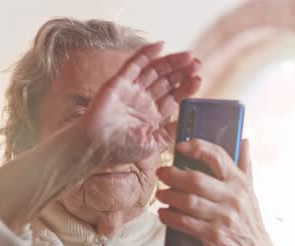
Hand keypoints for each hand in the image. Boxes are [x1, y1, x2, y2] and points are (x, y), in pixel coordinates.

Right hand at [85, 42, 200, 164]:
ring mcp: (131, 90)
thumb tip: (188, 123)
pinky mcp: (119, 82)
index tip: (198, 80)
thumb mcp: (153, 143)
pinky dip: (146, 53)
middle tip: (197, 64)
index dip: (186, 88)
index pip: (173, 97)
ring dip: (170, 62)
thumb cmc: (121, 149)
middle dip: (182, 72)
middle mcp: (142, 101)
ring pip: (154, 70)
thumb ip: (170, 132)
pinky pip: (134, 64)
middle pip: (166, 81)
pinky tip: (160, 46)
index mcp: (151, 115)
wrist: (96, 146)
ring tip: (187, 56)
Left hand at [156, 139, 294, 245]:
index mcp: (240, 183)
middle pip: (197, 180)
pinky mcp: (213, 236)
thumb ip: (245, 165)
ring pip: (188, 201)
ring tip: (160, 193)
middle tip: (161, 173)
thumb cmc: (250, 222)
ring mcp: (223, 218)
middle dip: (173, 175)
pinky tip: (162, 213)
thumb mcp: (251, 192)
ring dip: (169, 196)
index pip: (218, 157)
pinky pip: (186, 223)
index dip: (197, 147)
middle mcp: (233, 198)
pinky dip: (170, 217)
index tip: (180, 146)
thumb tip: (245, 140)